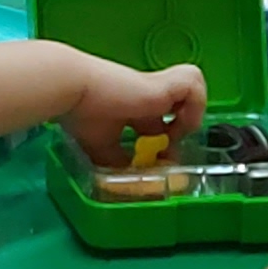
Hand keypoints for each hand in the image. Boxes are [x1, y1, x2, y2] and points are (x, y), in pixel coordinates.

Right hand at [62, 61, 207, 162]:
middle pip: (181, 110)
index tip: (157, 164)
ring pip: (194, 91)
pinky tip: (172, 125)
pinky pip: (194, 89)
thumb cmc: (80, 113)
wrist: (73, 89)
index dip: (166, 144)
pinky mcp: (165, 84)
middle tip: (168, 155)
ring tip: (172, 135)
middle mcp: (149, 96)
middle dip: (181, 134)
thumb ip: (117, 162)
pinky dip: (193, 109)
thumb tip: (131, 185)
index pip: (161, 124)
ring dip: (191, 116)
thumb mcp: (101, 147)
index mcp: (134, 107)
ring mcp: (158, 87)